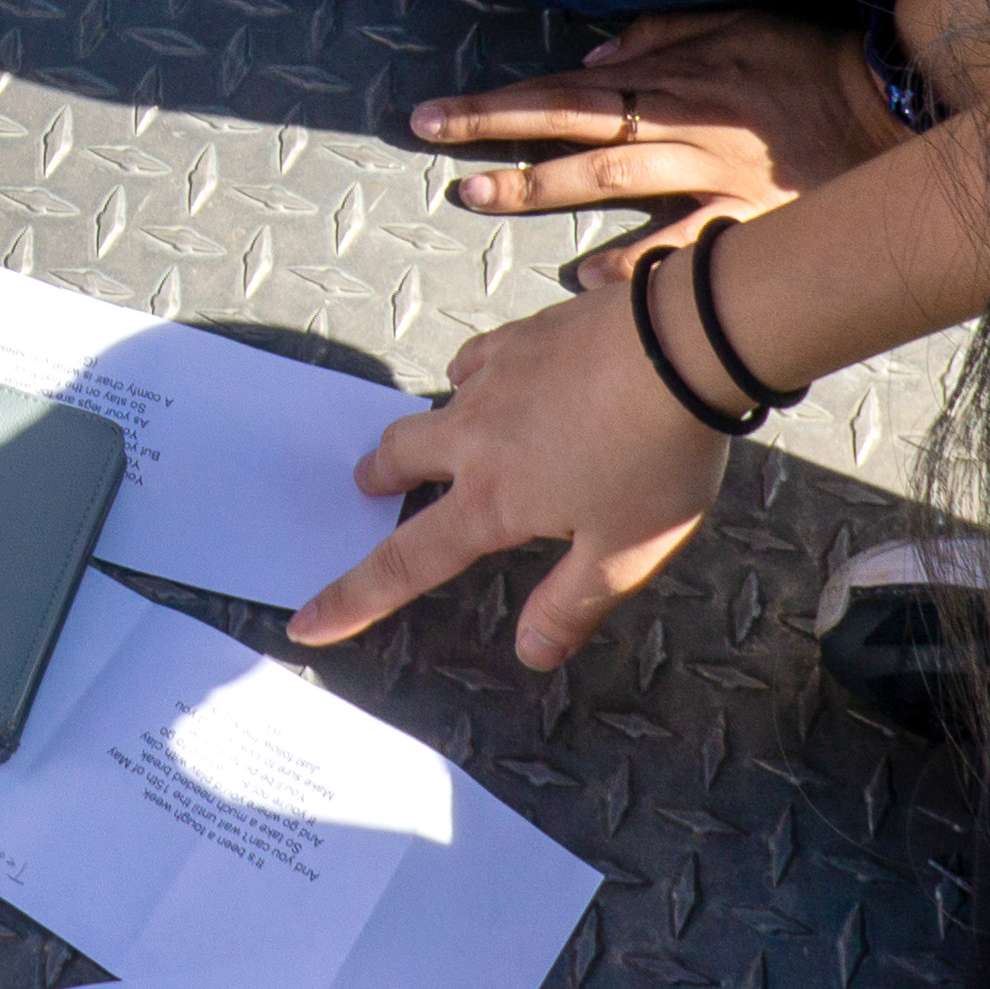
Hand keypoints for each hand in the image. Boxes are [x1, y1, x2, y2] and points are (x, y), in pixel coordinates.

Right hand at [290, 259, 727, 670]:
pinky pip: (479, 359)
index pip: (405, 563)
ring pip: (437, 404)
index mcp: (492, 500)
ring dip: (429, 429)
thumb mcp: (625, 554)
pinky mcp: (525, 334)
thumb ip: (570, 605)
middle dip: (380, 476)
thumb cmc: (658, 459)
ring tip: (448, 437)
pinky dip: (476, 378)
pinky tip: (503, 380)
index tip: (306, 622)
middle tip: (374, 486)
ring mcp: (496, 377)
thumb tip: (530, 654)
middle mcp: (476, 436)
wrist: (683, 344)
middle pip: (399, 456)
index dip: (352, 598)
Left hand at [409, 6, 902, 223]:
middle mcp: (676, 126)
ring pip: (610, 180)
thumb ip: (659, 34)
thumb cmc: (806, 62)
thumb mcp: (734, 22)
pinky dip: (633, 263)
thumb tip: (589, 58)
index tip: (433, 115)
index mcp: (668, 81)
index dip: (496, 104)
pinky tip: (584, 281)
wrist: (886, 104)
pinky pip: (681, 244)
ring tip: (480, 198)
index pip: (562, 91)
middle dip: (497, 142)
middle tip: (435, 154)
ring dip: (541, 190)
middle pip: (570, 132)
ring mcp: (708, 175)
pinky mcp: (744, 217)